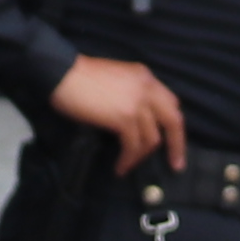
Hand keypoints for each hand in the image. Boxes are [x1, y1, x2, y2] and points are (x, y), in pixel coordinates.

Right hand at [53, 54, 187, 174]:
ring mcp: (137, 104)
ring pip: (152, 138)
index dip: (172, 124)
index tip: (172, 141)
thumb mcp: (117, 78)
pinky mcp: (124, 118)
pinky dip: (128, 160)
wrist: (62, 73)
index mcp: (145, 77)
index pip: (171, 102)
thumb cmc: (80, 76)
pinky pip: (133, 146)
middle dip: (177, 145)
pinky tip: (120, 167)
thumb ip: (132, 92)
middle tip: (176, 164)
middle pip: (173, 121)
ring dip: (141, 157)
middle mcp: (147, 89)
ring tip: (128, 166)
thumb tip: (136, 119)